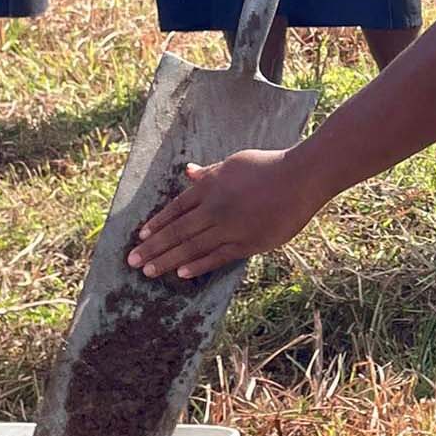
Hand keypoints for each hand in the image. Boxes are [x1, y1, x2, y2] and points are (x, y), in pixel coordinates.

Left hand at [128, 148, 324, 280]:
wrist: (302, 177)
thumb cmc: (269, 165)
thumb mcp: (234, 162)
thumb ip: (210, 172)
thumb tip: (189, 172)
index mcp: (211, 186)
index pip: (176, 209)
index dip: (157, 224)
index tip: (141, 236)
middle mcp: (215, 208)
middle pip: (177, 231)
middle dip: (153, 247)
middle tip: (133, 261)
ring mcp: (231, 228)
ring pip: (192, 247)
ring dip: (168, 260)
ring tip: (148, 271)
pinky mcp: (249, 242)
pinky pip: (218, 257)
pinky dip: (198, 265)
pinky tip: (181, 273)